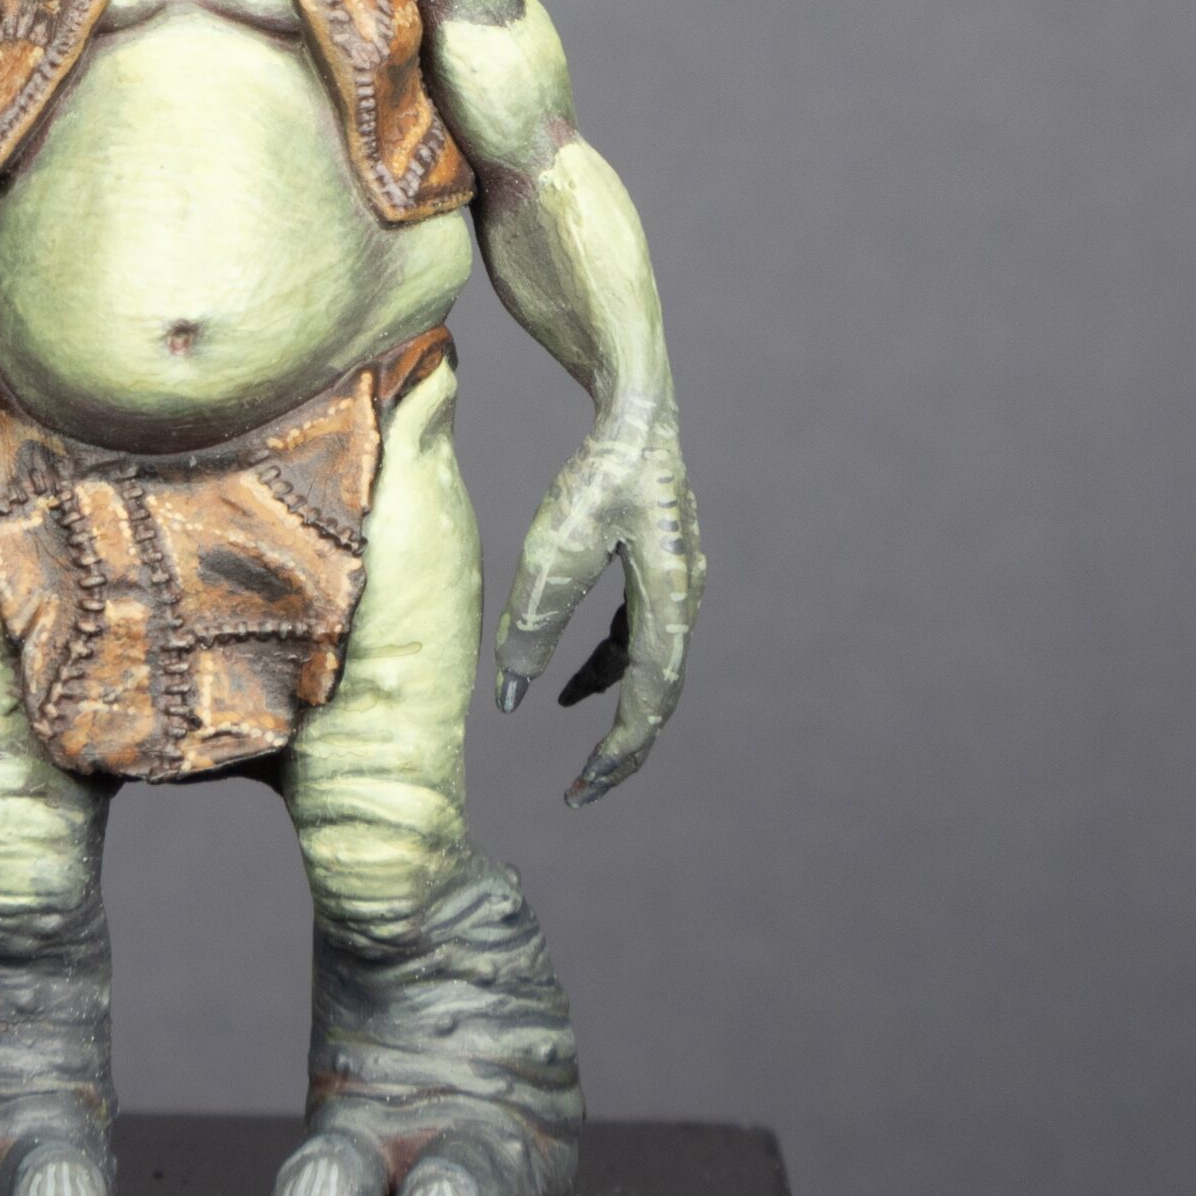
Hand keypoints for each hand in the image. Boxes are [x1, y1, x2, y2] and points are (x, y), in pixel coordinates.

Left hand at [492, 396, 704, 806]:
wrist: (634, 406)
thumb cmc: (598, 470)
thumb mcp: (554, 548)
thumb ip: (533, 622)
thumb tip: (509, 697)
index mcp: (672, 598)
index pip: (652, 695)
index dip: (622, 748)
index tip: (585, 786)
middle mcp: (686, 596)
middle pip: (661, 692)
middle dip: (623, 745)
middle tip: (582, 789)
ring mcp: (677, 580)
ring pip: (650, 665)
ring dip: (614, 705)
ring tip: (575, 743)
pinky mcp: (659, 565)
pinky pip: (639, 635)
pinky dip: (609, 665)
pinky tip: (574, 680)